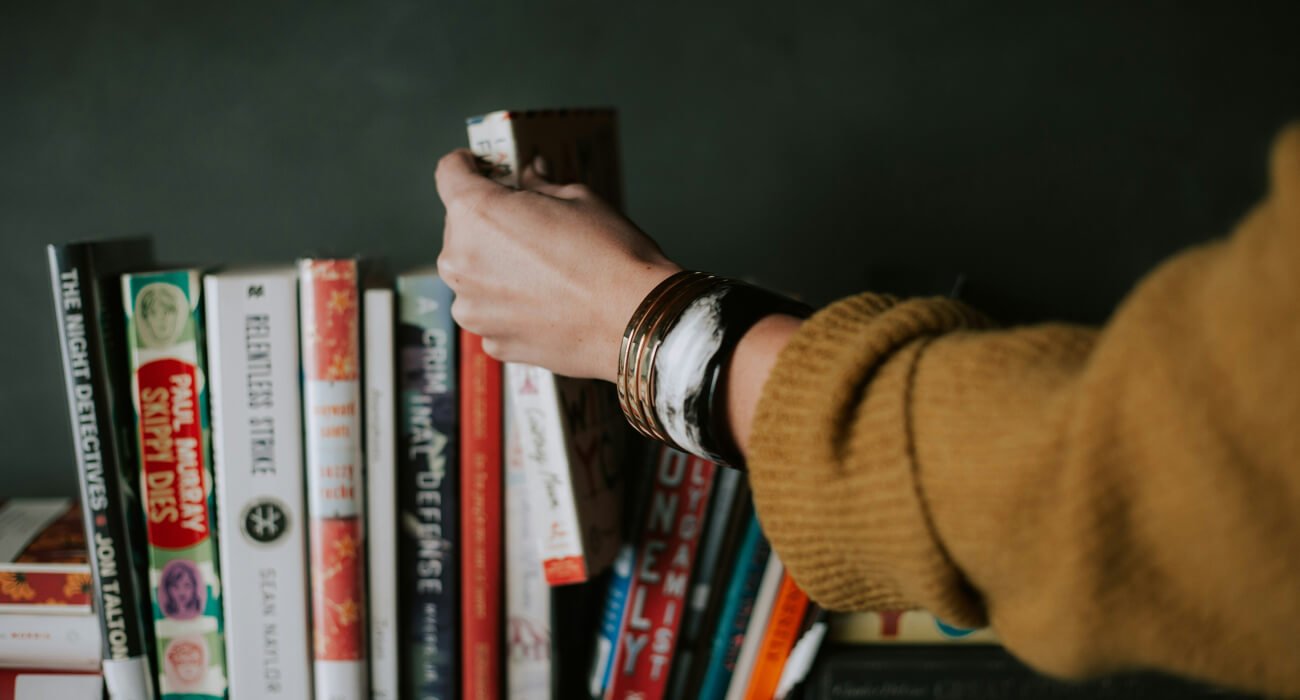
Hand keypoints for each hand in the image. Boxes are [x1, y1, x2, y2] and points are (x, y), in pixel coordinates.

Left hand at [434, 149, 680, 381]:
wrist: (635, 321)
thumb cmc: (610, 256)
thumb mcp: (578, 199)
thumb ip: (540, 186)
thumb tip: (530, 175)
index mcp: (476, 213)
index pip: (449, 173)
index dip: (466, 165)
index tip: (480, 167)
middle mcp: (460, 262)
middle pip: (461, 228)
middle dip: (489, 223)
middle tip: (530, 226)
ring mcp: (472, 308)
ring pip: (474, 275)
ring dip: (496, 268)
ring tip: (544, 273)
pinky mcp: (492, 341)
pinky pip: (492, 312)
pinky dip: (510, 305)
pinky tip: (548, 304)